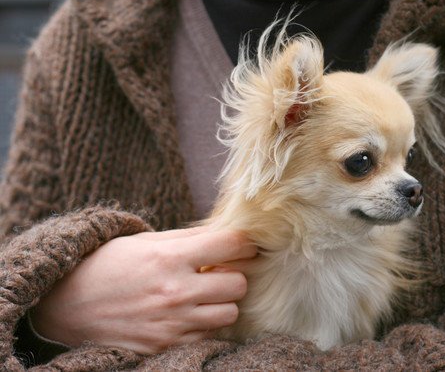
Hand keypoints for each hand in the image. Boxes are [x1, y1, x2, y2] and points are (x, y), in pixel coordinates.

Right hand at [30, 225, 256, 353]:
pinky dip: (205, 325)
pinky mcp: (165, 347)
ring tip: (204, 295)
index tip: (245, 244)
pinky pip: (208, 336)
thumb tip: (226, 232)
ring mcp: (172, 324)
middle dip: (234, 275)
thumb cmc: (106, 266)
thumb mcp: (144, 241)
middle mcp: (175, 292)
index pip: (232, 244)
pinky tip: (189, 314)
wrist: (64, 307)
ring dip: (223, 303)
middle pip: (238, 284)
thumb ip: (189, 238)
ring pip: (229, 313)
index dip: (246, 242)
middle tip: (220, 272)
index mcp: (169, 258)